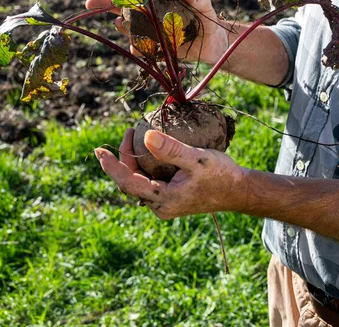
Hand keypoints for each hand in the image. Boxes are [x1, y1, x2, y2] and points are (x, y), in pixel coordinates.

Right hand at [85, 0, 228, 65]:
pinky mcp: (157, 49)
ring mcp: (152, 33)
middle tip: (95, 7)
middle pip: (124, 12)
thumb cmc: (209, 19)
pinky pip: (143, 50)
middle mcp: (151, 16)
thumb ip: (199, 0)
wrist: (215, 43)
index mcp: (158, 2)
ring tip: (123, 25)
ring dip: (124, 29)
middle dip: (107, 9)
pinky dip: (138, 50)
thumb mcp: (207, 6)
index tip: (92, 1)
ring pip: (131, 31)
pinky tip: (137, 48)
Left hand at [94, 129, 248, 219]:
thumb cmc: (221, 175)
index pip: (127, 183)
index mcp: (163, 199)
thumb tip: (146, 136)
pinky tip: (147, 148)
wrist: (239, 192)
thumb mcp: (197, 159)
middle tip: (125, 133)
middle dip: (121, 159)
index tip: (99, 150)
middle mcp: (160, 206)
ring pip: (138, 182)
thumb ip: (171, 150)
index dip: (111, 166)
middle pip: (129, 182)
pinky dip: (144, 165)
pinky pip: (148, 181)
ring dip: (132, 161)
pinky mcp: (171, 198)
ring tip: (132, 137)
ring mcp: (165, 203)